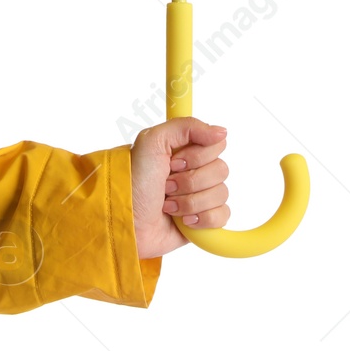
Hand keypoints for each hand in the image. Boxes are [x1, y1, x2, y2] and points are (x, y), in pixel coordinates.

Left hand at [130, 118, 229, 258]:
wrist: (127, 224)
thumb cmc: (133, 183)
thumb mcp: (152, 141)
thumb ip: (187, 126)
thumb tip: (221, 132)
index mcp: (185, 150)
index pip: (216, 144)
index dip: (197, 155)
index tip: (174, 162)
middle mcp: (195, 171)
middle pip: (220, 169)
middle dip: (190, 181)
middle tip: (166, 186)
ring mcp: (200, 197)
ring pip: (221, 193)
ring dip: (191, 202)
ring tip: (168, 205)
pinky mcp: (204, 221)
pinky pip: (222, 216)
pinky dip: (202, 219)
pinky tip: (183, 221)